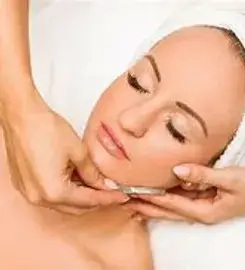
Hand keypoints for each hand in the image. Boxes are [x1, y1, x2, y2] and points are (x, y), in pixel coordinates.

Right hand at [0, 91, 128, 213]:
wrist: (21, 116)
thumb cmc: (46, 130)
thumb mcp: (79, 152)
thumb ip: (93, 173)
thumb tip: (105, 184)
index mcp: (54, 192)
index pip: (88, 200)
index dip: (108, 198)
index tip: (122, 196)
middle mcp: (39, 198)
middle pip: (76, 207)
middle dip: (96, 200)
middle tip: (112, 192)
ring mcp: (30, 193)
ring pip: (63, 203)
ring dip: (82, 197)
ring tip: (99, 185)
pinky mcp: (25, 184)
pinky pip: (51, 195)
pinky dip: (67, 192)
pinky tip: (80, 181)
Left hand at [125, 164, 244, 223]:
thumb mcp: (229, 179)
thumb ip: (202, 175)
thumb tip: (176, 170)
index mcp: (206, 211)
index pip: (171, 203)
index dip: (150, 198)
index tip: (130, 192)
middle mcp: (201, 213)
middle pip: (167, 210)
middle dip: (145, 206)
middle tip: (122, 201)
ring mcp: (204, 207)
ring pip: (172, 205)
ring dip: (153, 202)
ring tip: (132, 199)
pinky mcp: (208, 199)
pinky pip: (183, 199)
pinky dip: (168, 197)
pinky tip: (157, 193)